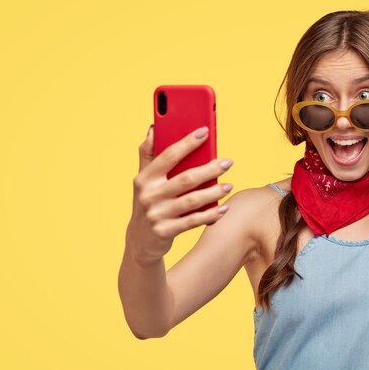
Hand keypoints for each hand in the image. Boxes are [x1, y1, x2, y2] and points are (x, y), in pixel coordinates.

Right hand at [127, 125, 232, 265]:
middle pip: (186, 179)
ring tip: (229, 185)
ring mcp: (157, 215)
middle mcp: (149, 195)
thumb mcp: (143, 180)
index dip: (187, 142)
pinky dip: (210, 215)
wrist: (140, 241)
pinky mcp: (166, 232)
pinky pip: (193, 221)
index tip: (205, 131)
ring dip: (214, 192)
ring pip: (192, 200)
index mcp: (144, 178)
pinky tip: (223, 208)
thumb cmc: (148, 202)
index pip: (168, 156)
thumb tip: (153, 128)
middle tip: (228, 162)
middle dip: (209, 169)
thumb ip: (147, 154)